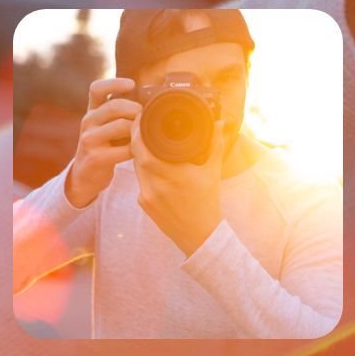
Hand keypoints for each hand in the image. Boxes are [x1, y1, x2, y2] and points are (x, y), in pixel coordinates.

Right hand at [62, 78, 141, 208]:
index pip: (96, 89)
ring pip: (121, 126)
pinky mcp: (96, 157)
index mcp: (92, 111)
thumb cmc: (105, 145)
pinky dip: (136, 149)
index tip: (131, 84)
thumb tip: (150, 97)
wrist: (85, 175)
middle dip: (136, 110)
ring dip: (137, 130)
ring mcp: (89, 140)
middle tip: (144, 118)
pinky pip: (125, 148)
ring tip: (141, 135)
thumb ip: (121, 112)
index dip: (114, 83)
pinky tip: (137, 151)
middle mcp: (87, 122)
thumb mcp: (106, 125)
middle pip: (115, 106)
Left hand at [132, 119, 225, 257]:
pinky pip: (140, 182)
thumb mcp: (213, 172)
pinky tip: (152, 168)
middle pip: (137, 158)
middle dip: (136, 142)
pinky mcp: (144, 204)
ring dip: (139, 156)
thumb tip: (218, 123)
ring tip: (146, 144)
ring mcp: (148, 196)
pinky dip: (144, 172)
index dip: (138, 135)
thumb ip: (215, 145)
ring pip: (136, 169)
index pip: (145, 152)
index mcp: (175, 176)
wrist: (199, 234)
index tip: (141, 121)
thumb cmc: (208, 201)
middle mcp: (158, 186)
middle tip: (140, 127)